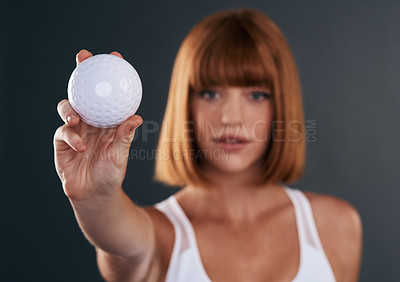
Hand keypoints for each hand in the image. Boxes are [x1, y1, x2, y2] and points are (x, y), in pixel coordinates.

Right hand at [54, 50, 142, 200]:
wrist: (95, 194)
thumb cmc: (112, 172)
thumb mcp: (121, 153)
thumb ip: (125, 135)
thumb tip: (137, 117)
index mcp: (107, 120)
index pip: (108, 93)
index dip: (109, 74)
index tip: (116, 57)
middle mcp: (90, 120)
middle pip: (83, 91)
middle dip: (82, 72)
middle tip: (83, 58)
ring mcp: (75, 130)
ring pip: (68, 107)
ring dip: (70, 108)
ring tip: (76, 116)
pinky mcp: (62, 142)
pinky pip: (63, 133)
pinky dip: (71, 137)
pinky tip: (81, 147)